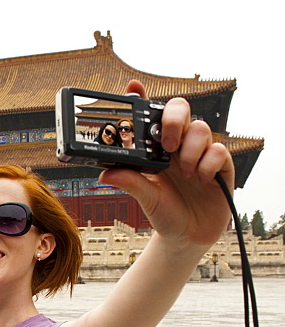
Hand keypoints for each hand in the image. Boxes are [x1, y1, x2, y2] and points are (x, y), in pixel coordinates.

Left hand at [98, 81, 233, 249]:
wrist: (186, 238)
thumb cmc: (165, 213)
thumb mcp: (145, 198)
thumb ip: (130, 182)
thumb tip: (106, 173)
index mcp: (157, 148)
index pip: (152, 116)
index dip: (143, 98)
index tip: (133, 88)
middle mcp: (179, 145)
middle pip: (180, 109)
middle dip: (174, 119)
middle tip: (166, 143)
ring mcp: (200, 154)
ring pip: (201, 128)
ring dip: (190, 149)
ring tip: (183, 171)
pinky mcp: (220, 167)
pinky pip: (219, 151)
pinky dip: (207, 163)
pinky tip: (200, 179)